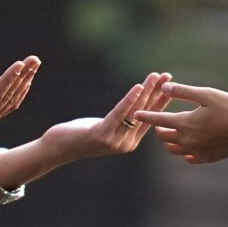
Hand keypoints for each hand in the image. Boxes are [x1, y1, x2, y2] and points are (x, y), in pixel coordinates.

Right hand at [0, 57, 38, 141]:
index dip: (8, 80)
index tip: (20, 64)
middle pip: (7, 97)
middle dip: (23, 77)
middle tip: (35, 59)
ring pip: (11, 100)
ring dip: (24, 81)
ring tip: (35, 63)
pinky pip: (9, 104)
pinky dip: (19, 90)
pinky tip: (26, 79)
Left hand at [42, 72, 172, 163]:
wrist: (57, 149)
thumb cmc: (80, 136)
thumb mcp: (105, 128)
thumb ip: (120, 121)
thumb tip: (132, 107)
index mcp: (130, 142)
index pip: (149, 118)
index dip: (160, 101)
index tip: (170, 86)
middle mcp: (126, 144)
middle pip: (146, 113)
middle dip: (158, 93)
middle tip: (168, 77)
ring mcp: (115, 141)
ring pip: (135, 111)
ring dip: (147, 91)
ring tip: (155, 77)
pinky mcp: (102, 135)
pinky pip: (119, 114)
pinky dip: (129, 99)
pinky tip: (138, 87)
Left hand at [147, 81, 227, 163]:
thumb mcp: (205, 94)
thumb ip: (183, 92)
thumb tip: (163, 88)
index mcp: (185, 123)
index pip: (158, 120)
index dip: (146, 115)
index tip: (136, 113)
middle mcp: (187, 140)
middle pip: (164, 137)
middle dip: (159, 128)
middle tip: (159, 122)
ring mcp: (197, 152)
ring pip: (174, 149)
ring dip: (170, 141)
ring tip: (172, 133)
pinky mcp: (207, 158)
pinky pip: (189, 158)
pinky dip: (185, 152)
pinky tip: (188, 147)